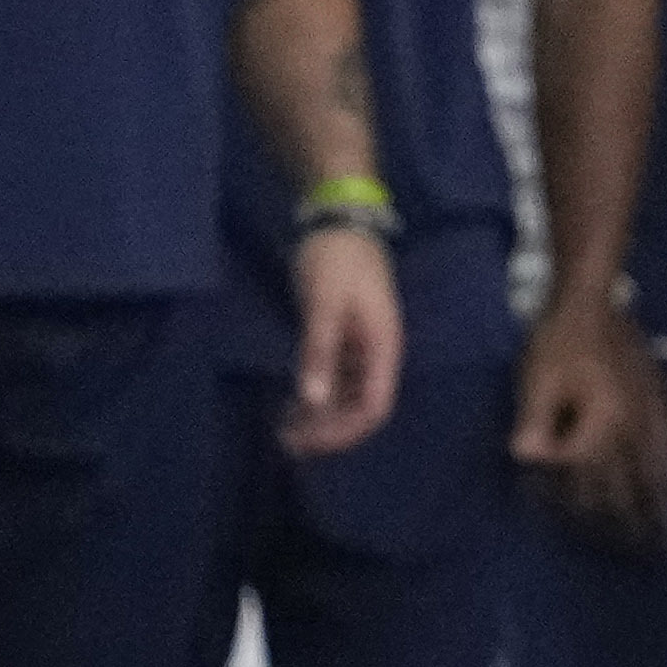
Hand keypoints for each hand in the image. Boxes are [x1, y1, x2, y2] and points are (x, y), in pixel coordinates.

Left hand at [279, 224, 402, 458]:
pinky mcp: (346, 341)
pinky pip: (337, 382)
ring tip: (284, 432)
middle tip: (287, 444)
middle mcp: (378, 355)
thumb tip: (315, 400)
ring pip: (348, 399)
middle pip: (362, 409)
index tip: (308, 442)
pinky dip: (316, 398)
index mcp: (383, 348)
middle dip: (329, 431)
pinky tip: (291, 406)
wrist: (340, 223)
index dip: (345, 431)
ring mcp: (363, 349)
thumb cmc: (337, 261)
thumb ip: (320, 352)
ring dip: (321, 419)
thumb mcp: (324, 305)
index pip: (374, 407)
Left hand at [510, 287, 666, 555]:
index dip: (562, 488)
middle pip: (625, 482)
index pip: (581, 470)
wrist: (592, 301)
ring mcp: (647, 415)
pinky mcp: (655, 400)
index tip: (551, 509)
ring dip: (655, 504)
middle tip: (637, 556)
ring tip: (664, 534)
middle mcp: (630, 427)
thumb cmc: (557, 340)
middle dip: (626, 521)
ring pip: (650, 469)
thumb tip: (527, 459)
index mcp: (601, 424)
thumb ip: (534, 422)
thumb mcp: (535, 380)